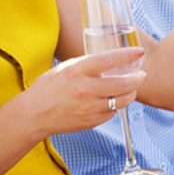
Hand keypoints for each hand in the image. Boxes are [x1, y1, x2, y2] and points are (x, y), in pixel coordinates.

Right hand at [22, 47, 144, 137]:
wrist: (32, 116)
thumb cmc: (48, 88)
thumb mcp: (66, 68)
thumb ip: (88, 64)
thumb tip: (112, 61)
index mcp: (77, 71)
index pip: (109, 59)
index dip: (128, 55)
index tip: (140, 52)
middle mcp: (84, 89)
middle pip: (122, 84)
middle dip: (137, 78)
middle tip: (142, 74)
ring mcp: (88, 108)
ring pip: (121, 101)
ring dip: (131, 93)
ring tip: (132, 88)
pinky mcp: (89, 122)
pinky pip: (111, 113)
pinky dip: (116, 106)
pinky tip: (114, 100)